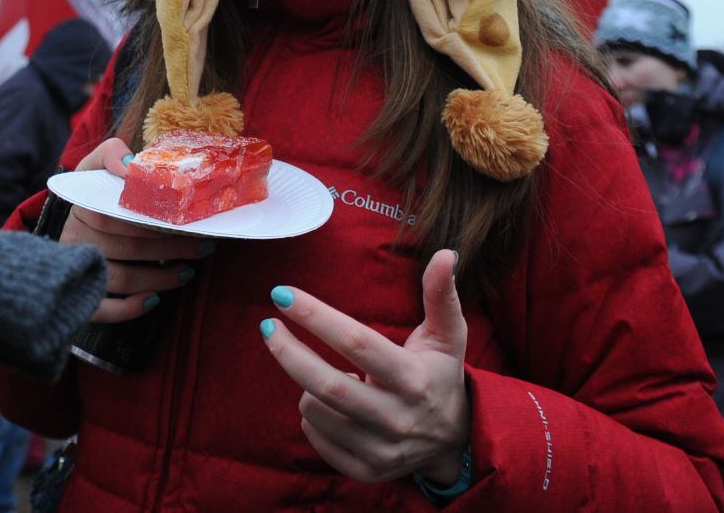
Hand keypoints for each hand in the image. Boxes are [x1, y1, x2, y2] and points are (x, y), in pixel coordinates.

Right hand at [58, 138, 207, 322]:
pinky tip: (153, 301)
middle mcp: (75, 240)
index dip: (154, 222)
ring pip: (119, 279)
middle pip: (126, 247)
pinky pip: (102, 310)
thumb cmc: (89, 195)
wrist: (65, 225)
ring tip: (188, 272)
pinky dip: (128, 309)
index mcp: (80, 207)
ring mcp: (76, 270)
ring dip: (158, 279)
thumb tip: (131, 166)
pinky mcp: (79, 296)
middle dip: (170, 249)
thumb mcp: (95, 166)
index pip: (118, 216)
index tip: (184, 221)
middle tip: (203, 246)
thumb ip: (111, 155)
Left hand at [261, 248, 470, 485]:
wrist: (454, 441)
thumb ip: (441, 295)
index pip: (357, 343)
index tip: (282, 294)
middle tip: (268, 326)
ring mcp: (381, 450)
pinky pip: (316, 437)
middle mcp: (397, 419)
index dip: (316, 316)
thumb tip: (446, 253)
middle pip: (328, 386)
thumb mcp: (448, 335)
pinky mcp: (366, 471)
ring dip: (307, 384)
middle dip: (289, 352)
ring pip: (315, 411)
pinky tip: (330, 404)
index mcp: (413, 379)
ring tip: (324, 373)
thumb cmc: (441, 375)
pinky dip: (312, 415)